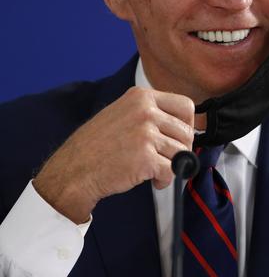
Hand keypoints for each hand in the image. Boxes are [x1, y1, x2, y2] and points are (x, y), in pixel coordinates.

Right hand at [33, 86, 194, 223]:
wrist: (72, 171)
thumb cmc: (96, 146)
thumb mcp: (123, 113)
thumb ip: (151, 113)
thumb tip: (184, 126)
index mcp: (141, 97)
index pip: (186, 105)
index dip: (188, 125)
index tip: (181, 137)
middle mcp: (145, 111)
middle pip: (186, 131)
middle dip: (182, 149)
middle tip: (167, 159)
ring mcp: (145, 133)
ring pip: (182, 151)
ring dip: (173, 166)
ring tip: (156, 172)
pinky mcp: (145, 157)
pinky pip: (173, 169)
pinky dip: (166, 179)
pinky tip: (154, 181)